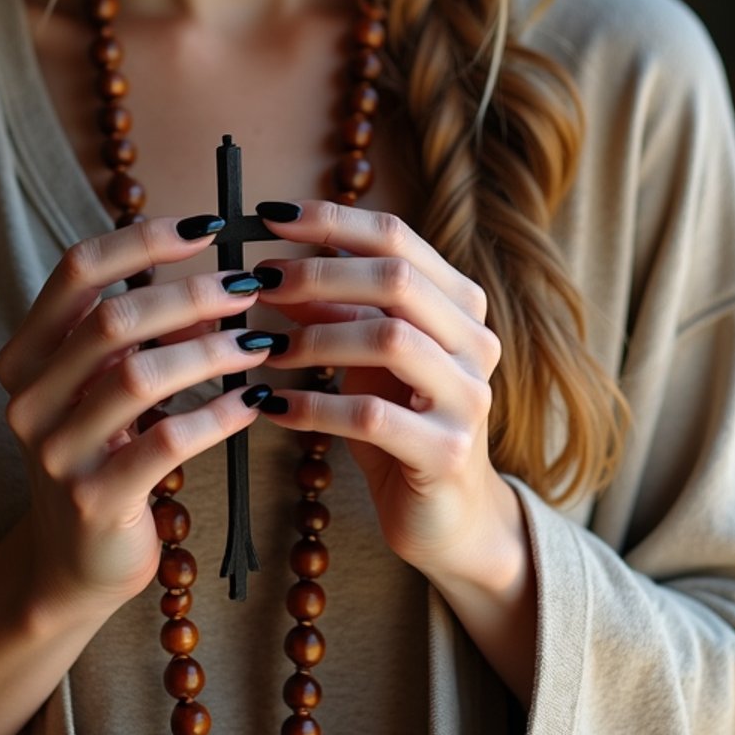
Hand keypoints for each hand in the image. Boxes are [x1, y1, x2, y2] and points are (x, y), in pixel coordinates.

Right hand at [0, 217, 273, 624]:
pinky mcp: (95, 499)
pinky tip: (253, 401)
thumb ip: (140, 334)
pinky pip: (166, 440)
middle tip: (249, 285)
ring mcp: (57, 451)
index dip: (143, 239)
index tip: (208, 227)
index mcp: (26, 353)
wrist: (73, 564)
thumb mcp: (102, 386)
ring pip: (139, 375)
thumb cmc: (101, 453)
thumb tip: (214, 286)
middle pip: (113, 318)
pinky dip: (216, 414)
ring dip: (209, 350)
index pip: (78, 268)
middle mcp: (29, 396)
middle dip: (190, 294)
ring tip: (258, 340)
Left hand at [252, 201, 511, 587]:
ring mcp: (468, 396)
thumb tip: (274, 268)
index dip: (331, 220)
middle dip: (319, 274)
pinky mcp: (447, 452)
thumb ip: (333, 312)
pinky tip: (273, 407)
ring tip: (263, 348)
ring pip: (390, 340)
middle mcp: (474, 340)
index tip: (269, 215)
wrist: (448, 518)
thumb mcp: (365, 358)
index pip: (397, 237)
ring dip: (315, 339)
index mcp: (458, 303)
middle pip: (397, 279)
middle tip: (260, 283)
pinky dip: (314, 406)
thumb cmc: (399, 424)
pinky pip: (372, 416)